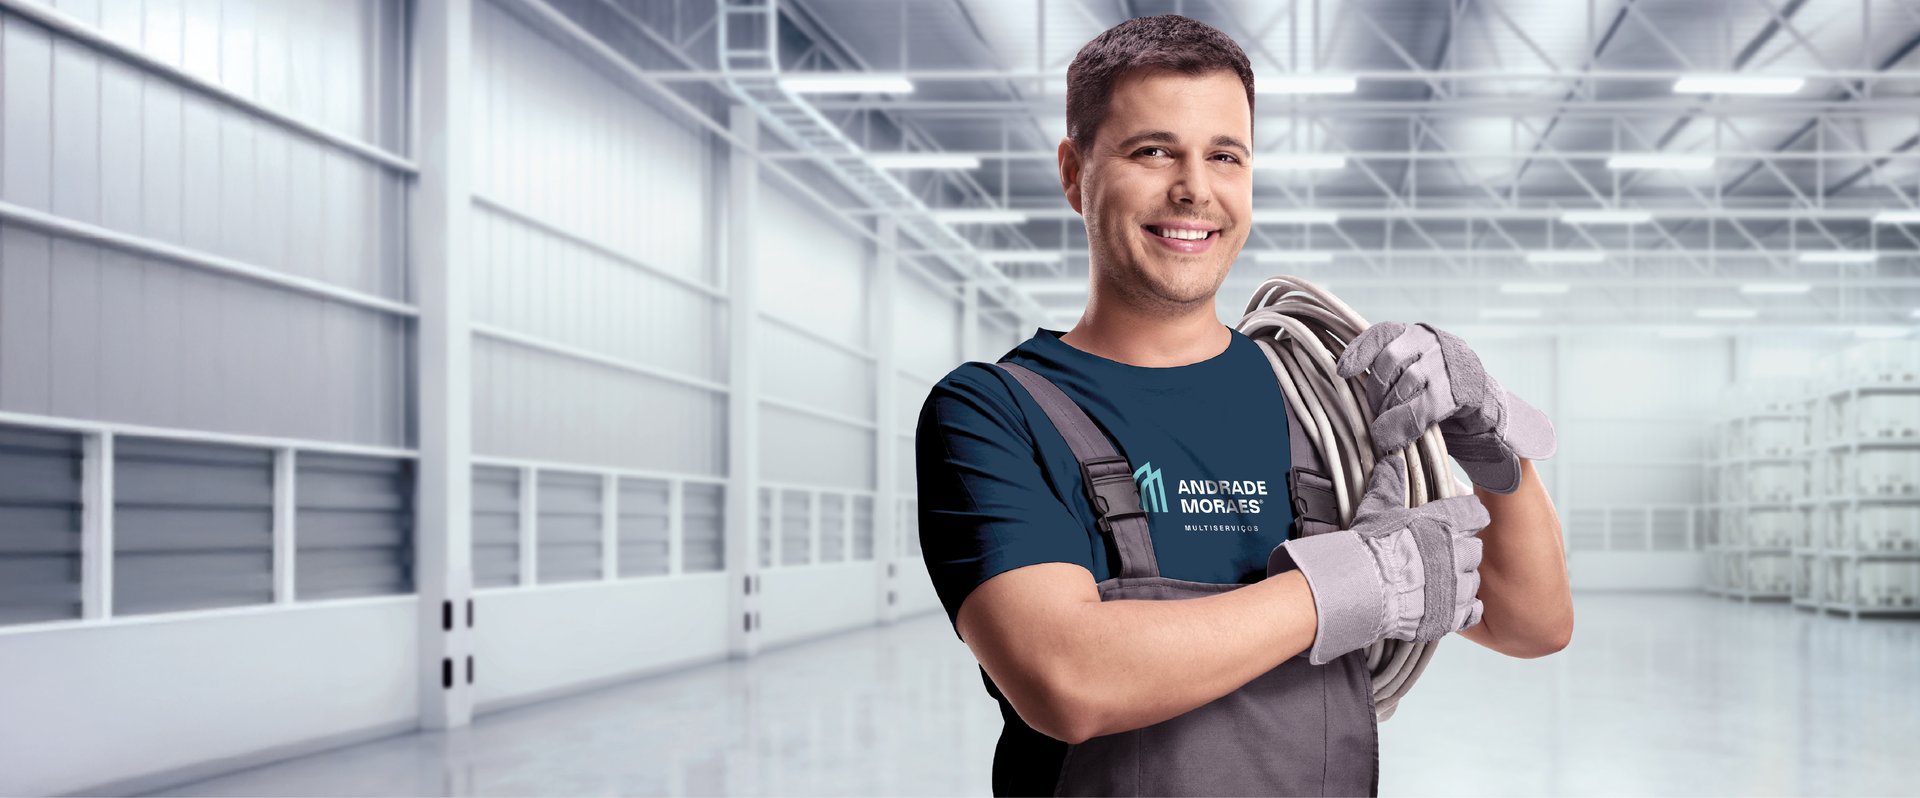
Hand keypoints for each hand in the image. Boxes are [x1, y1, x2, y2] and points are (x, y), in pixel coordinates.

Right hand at [1267, 454, 1486, 664]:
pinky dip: (1462, 608)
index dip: (1470, 517)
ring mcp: (1455, 587)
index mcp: (1443, 523)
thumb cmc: (1370, 547)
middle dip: (1463, 551)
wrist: (1362, 588)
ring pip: (1473, 581)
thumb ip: (1389, 484)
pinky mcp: (1449, 614)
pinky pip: (1470, 610)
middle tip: (1445, 555)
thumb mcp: (1377, 508)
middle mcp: (1456, 554)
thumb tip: (1391, 461)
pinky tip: (1449, 605)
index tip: (1464, 520)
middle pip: (1475, 550)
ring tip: (1441, 583)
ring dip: (1461, 581)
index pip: (1475, 514)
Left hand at [1335, 321, 1556, 493]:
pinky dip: (1402, 425)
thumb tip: (1342, 383)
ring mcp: (1450, 364)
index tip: (1341, 372)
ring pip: (1406, 384)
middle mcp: (1434, 342)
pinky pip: (1423, 407)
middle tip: (1374, 413)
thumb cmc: (1439, 396)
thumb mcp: (1411, 377)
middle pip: (1390, 361)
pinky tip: (1390, 438)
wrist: (1487, 413)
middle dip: (1376, 392)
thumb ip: (1386, 375)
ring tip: (1383, 428)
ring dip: (1389, 410)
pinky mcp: (1462, 391)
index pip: (1382, 333)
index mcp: (1417, 334)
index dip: (1359, 351)